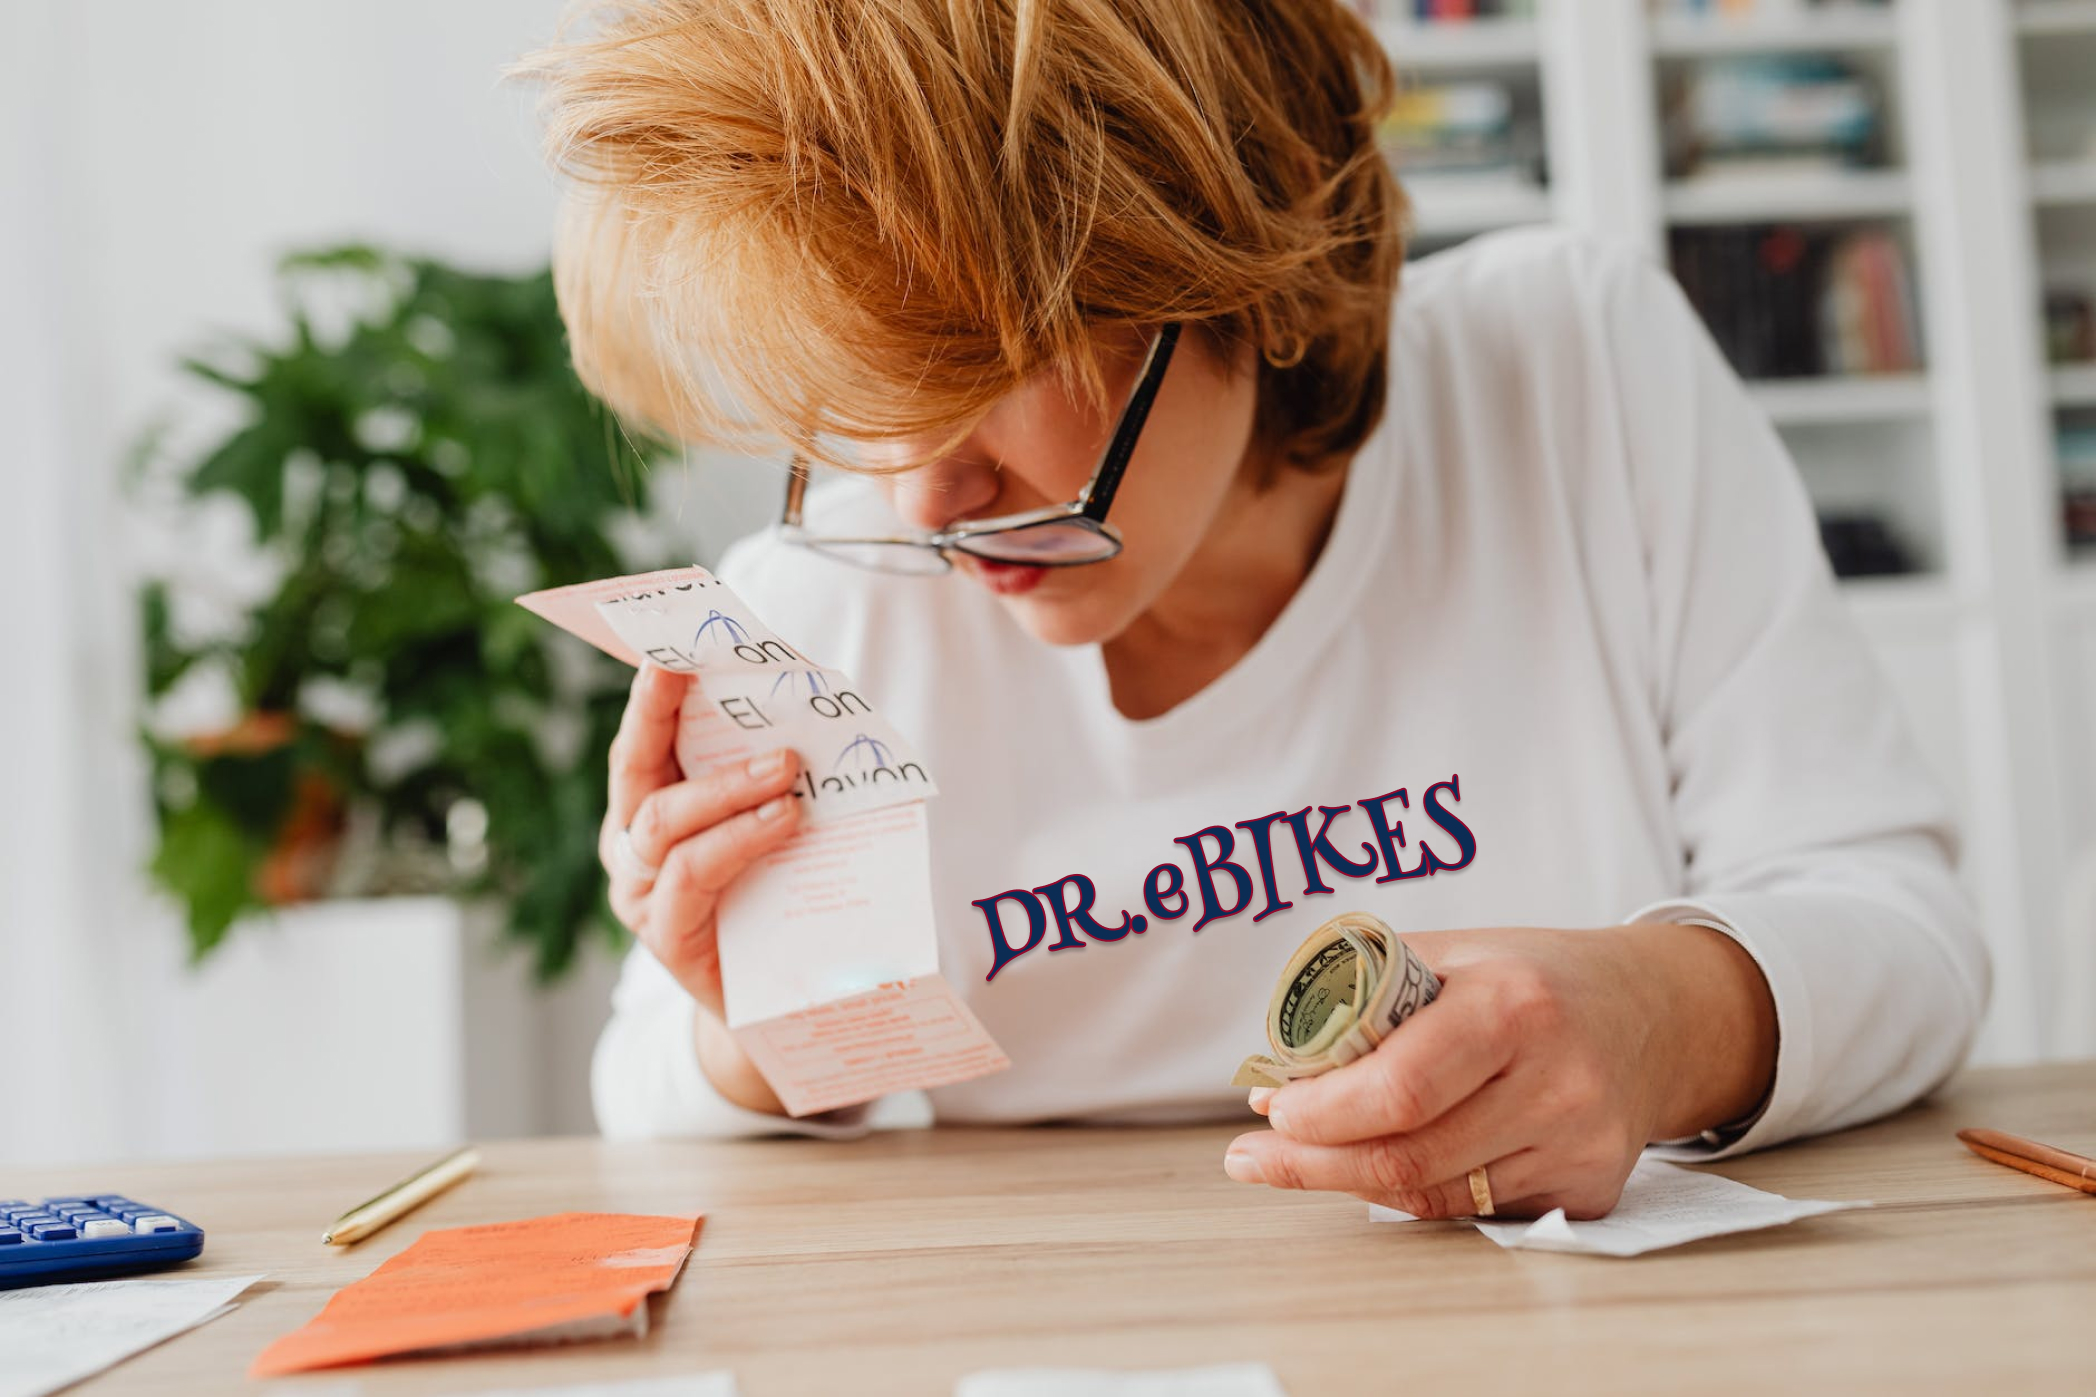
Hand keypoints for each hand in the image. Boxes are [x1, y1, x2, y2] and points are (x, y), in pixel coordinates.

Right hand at [600, 663, 803, 1023]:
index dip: (651, 695)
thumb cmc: (775, 899)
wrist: (780, 1003)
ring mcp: (641, 893)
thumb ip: (775, 779)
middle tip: (710, 677)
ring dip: (727, 787)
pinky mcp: (665, 937)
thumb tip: (817, 711)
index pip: (642, 741)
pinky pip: (690, 877)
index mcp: (649, 806)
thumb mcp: (773, 827)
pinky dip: (737, 841)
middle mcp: (631, 845)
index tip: (671, 648)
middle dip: (664, 717)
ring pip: (664, 821)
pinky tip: (782, 823)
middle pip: (636, 770)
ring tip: (786, 774)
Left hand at [1223, 924, 1776, 1219]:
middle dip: (1313, 1162)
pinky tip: (1381, 1168)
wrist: (1652, 1013)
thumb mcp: (1452, 953)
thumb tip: (1278, 1075)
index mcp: (1514, 1004)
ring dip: (1351, 1182)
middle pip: (1408, 1157)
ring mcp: (1579, 1145)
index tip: (1271, 1108)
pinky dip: (1416, 1193)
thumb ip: (1366, 1001)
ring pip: (1433, 1195)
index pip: (1398, 1088)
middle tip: (1254, 1155)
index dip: (1322, 1112)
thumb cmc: (1531, 976)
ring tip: (1300, 1160)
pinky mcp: (1590, 1189)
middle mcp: (1556, 1081)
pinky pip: (1474, 1210)